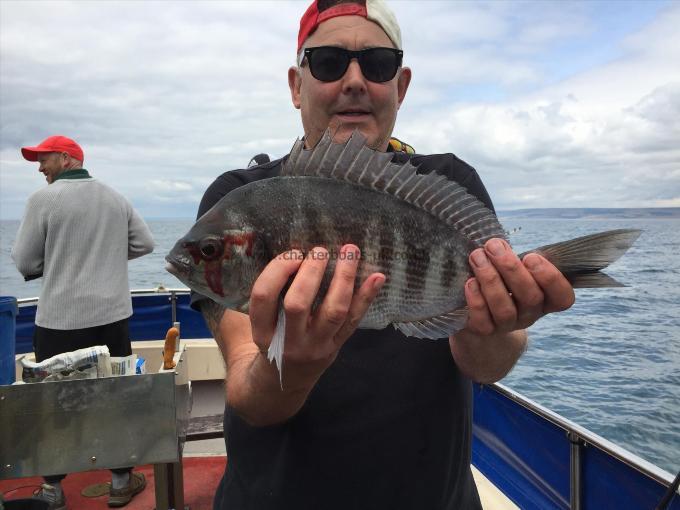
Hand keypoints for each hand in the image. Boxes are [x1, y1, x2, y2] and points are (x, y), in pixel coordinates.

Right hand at [248, 244, 384, 388]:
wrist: (285, 383)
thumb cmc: (270, 341)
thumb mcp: (253, 325)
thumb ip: (265, 295)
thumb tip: (282, 248)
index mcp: (262, 331)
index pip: (263, 297)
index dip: (276, 270)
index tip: (291, 253)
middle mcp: (289, 341)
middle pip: (298, 304)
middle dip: (309, 272)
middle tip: (319, 250)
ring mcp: (317, 345)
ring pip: (333, 310)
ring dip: (343, 278)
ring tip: (350, 251)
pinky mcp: (337, 345)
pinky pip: (354, 320)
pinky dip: (367, 297)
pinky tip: (378, 277)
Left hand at [465, 238, 574, 336]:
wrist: (478, 313)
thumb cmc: (501, 282)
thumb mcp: (514, 269)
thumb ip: (514, 259)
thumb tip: (497, 245)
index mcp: (545, 299)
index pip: (562, 297)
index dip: (550, 278)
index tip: (531, 257)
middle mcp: (530, 315)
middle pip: (530, 298)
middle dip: (511, 268)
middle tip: (494, 247)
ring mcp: (507, 325)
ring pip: (505, 309)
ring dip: (490, 279)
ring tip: (477, 257)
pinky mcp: (485, 330)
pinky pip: (482, 320)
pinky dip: (476, 299)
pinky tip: (470, 282)